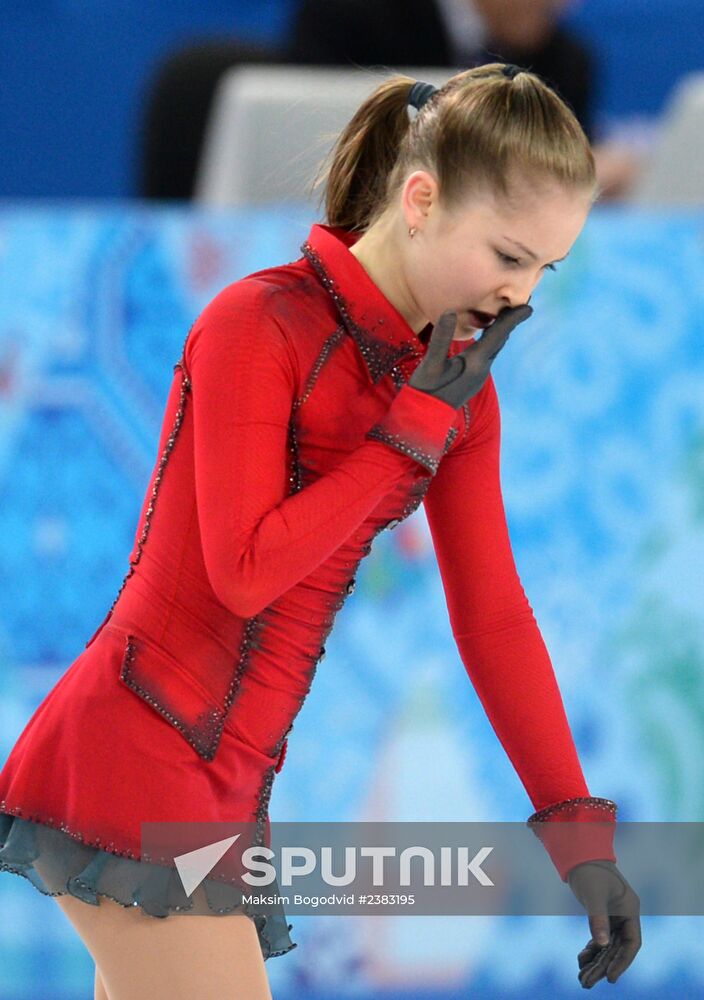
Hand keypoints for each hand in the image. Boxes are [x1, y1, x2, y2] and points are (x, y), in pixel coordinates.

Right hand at [408, 304, 532, 408]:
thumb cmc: (427, 390)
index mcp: (475, 362)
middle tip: (521, 303)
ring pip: (495, 348)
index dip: (513, 319)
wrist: (426, 417)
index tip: (530, 307)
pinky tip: (488, 335)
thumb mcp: (431, 363)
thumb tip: (450, 311)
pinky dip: (492, 340)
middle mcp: (482, 368)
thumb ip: (441, 338)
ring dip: (502, 331)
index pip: (498, 335)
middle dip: (510, 322)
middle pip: (500, 340)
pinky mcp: (473, 378)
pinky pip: (488, 354)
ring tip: (507, 314)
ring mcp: (479, 375)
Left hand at [566, 860, 641, 988]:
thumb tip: (600, 945)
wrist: (581, 854)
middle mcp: (624, 916)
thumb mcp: (594, 895)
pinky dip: (591, 950)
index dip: (622, 961)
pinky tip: (581, 960)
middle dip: (603, 966)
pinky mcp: (602, 916)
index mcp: (630, 910)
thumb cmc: (590, 870)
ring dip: (596, 962)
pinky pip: (599, 939)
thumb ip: (598, 919)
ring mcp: (613, 917)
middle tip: (587, 983)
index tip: (610, 977)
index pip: (631, 943)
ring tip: (582, 978)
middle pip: (617, 948)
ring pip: (607, 946)